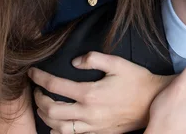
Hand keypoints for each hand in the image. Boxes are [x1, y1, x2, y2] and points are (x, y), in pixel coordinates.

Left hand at [28, 52, 173, 133]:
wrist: (153, 101)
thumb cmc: (136, 80)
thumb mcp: (117, 63)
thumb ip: (93, 59)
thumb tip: (74, 62)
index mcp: (90, 93)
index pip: (55, 85)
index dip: (40, 78)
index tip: (32, 72)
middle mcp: (88, 112)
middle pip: (51, 110)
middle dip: (38, 99)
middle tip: (36, 90)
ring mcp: (92, 126)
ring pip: (58, 127)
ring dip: (45, 117)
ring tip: (43, 106)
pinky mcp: (98, 133)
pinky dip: (58, 129)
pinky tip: (57, 121)